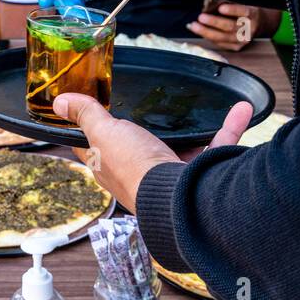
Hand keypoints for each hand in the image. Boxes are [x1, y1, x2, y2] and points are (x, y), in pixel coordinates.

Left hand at [54, 93, 252, 211]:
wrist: (178, 196)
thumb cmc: (136, 169)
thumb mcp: (104, 133)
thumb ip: (86, 115)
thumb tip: (60, 102)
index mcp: (112, 169)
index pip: (94, 151)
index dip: (88, 133)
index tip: (88, 113)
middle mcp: (141, 175)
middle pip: (138, 151)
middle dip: (143, 134)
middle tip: (144, 110)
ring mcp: (172, 176)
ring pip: (180, 150)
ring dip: (190, 134)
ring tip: (192, 115)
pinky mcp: (201, 175)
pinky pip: (217, 147)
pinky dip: (229, 127)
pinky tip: (239, 110)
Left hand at [187, 1, 265, 50]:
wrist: (260, 23)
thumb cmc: (246, 10)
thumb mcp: (241, 2)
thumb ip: (226, 3)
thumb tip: (207, 8)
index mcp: (253, 13)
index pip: (243, 11)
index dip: (232, 10)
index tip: (221, 8)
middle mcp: (250, 28)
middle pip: (231, 26)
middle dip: (214, 22)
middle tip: (200, 17)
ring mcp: (244, 40)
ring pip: (223, 37)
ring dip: (207, 32)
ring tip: (194, 26)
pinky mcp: (238, 47)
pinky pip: (221, 43)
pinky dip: (209, 37)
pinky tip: (199, 32)